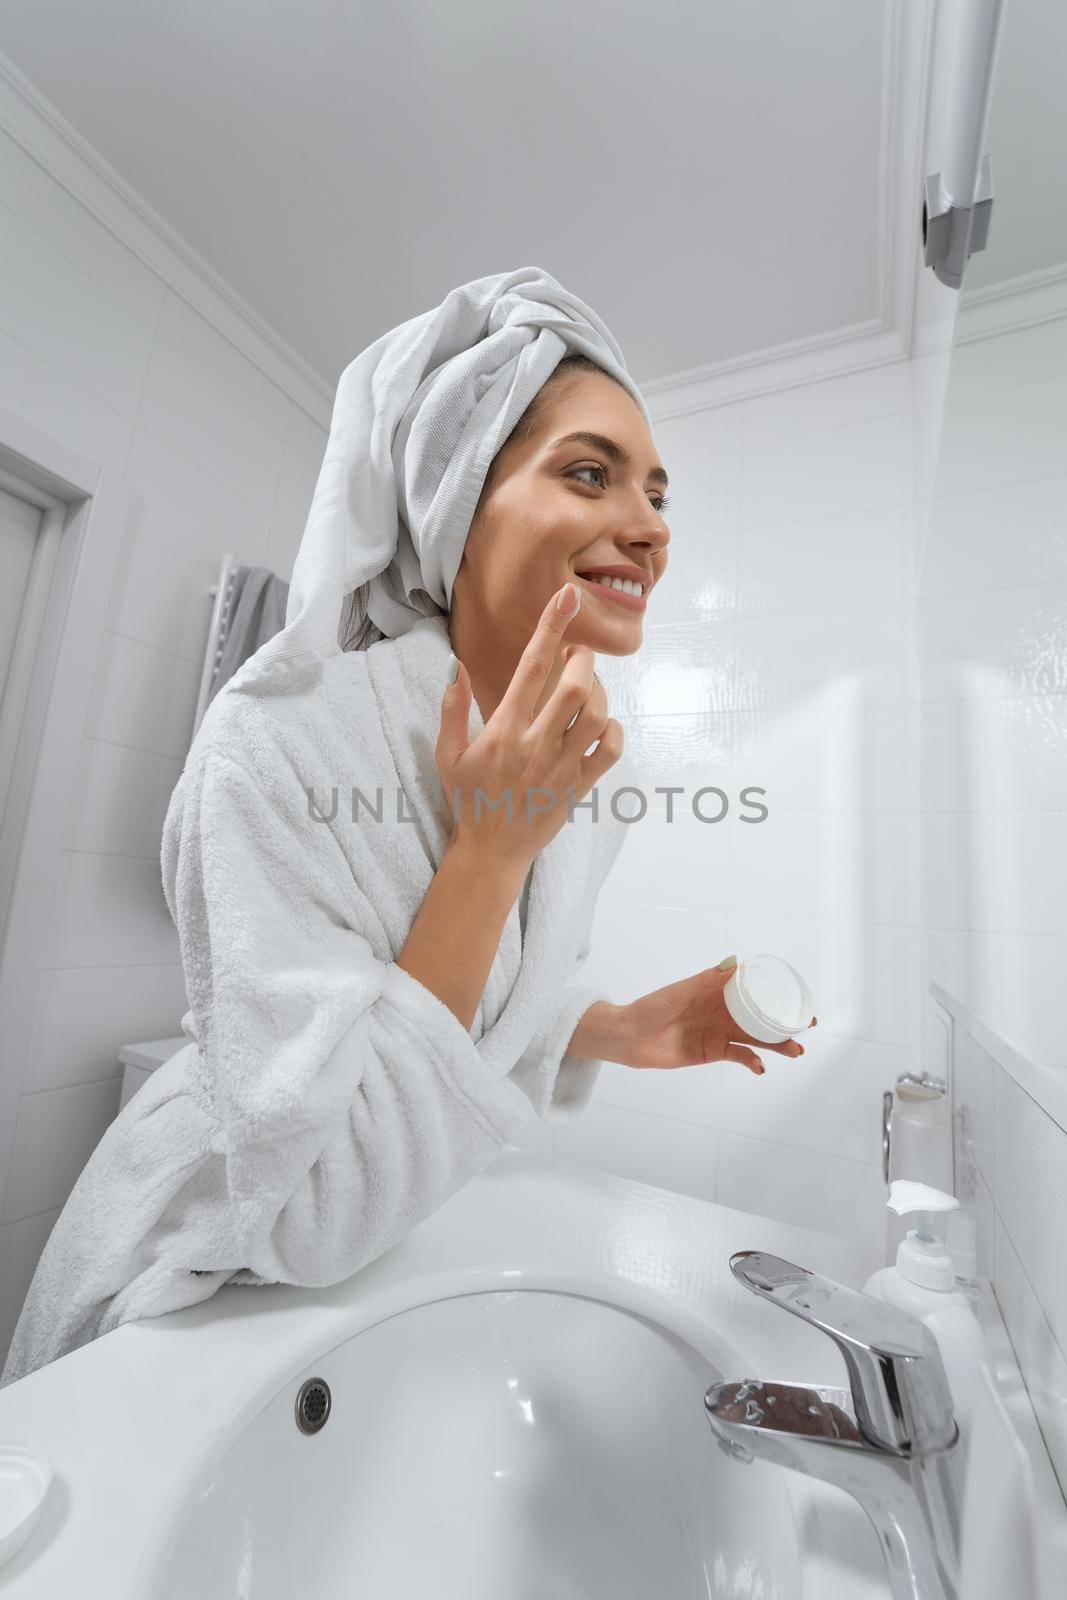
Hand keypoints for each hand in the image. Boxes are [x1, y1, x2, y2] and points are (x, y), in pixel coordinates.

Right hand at [436, 584, 621, 875]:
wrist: (491, 852)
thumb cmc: (468, 799)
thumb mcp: (447, 754)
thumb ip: (452, 708)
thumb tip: (455, 665)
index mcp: (503, 731)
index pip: (532, 667)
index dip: (551, 626)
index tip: (567, 595)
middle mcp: (534, 745)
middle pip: (575, 686)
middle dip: (583, 660)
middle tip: (578, 655)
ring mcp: (561, 767)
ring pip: (596, 715)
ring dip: (598, 691)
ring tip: (586, 688)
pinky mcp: (579, 787)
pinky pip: (610, 750)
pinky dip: (613, 729)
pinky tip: (600, 725)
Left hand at [610, 959, 817, 1074]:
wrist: (630, 1038)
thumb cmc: (650, 1008)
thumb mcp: (679, 992)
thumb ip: (706, 980)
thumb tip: (735, 962)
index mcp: (717, 991)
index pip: (753, 988)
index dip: (776, 990)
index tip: (798, 992)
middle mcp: (723, 1011)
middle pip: (762, 1015)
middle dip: (786, 1019)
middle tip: (808, 1024)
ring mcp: (720, 1032)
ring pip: (756, 1037)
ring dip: (777, 1043)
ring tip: (796, 1051)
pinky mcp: (714, 1051)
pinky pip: (740, 1055)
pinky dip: (753, 1061)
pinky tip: (761, 1067)